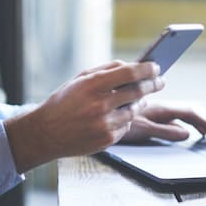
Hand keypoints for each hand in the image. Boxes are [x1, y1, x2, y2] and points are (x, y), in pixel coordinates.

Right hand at [4, 60, 163, 172]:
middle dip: (153, 84)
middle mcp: (100, 104)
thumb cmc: (65, 101)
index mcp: (93, 85)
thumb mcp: (81, 79)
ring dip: (141, 102)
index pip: (129, 73)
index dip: (147, 69)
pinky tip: (119, 115)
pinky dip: (126, 119)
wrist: (45, 132)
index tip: (156, 67)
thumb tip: (133, 65)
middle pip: (138, 91)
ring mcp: (104, 124)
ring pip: (135, 109)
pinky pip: (126, 125)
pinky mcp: (107, 140)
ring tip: (140, 98)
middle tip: (160, 81)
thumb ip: (107, 70)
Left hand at [119, 103, 205, 143]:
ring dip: (189, 122)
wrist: (94, 114)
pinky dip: (176, 125)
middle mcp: (155, 108)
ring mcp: (149, 112)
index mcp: (158, 109)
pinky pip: (164, 119)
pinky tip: (178, 130)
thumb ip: (164, 130)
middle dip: (199, 122)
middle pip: (183, 113)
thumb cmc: (114, 122)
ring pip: (174, 115)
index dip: (202, 122)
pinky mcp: (141, 116)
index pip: (187, 114)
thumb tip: (186, 134)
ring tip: (200, 131)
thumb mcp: (142, 129)